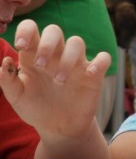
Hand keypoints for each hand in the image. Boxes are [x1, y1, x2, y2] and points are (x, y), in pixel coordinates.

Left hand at [0, 20, 111, 140]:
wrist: (58, 128)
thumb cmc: (36, 109)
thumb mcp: (16, 98)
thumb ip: (7, 80)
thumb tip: (5, 60)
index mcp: (34, 56)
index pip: (31, 30)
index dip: (26, 30)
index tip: (20, 45)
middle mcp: (55, 55)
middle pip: (55, 31)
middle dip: (47, 44)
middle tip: (40, 65)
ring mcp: (76, 63)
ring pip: (77, 42)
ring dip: (67, 58)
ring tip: (59, 80)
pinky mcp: (93, 74)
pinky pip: (104, 58)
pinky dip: (99, 62)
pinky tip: (90, 73)